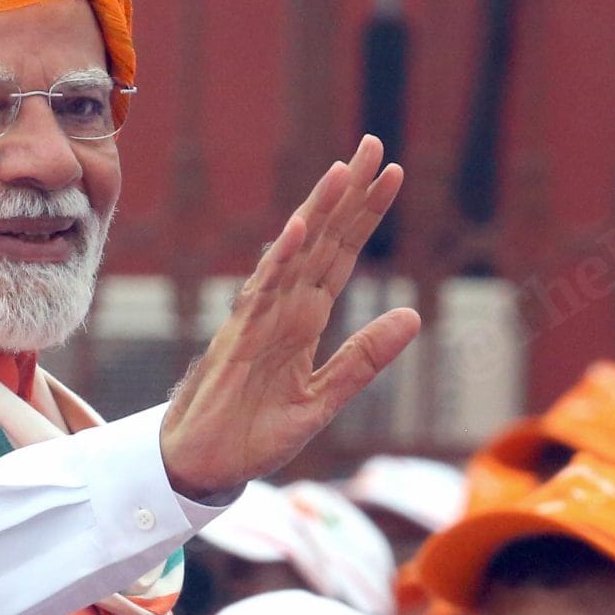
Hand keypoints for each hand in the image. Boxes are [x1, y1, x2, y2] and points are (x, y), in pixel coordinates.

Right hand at [160, 135, 421, 500]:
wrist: (201, 467)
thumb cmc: (253, 432)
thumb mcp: (323, 399)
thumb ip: (365, 359)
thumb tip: (413, 316)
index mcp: (304, 318)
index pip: (341, 255)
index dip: (365, 215)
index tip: (393, 174)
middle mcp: (282, 308)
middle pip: (321, 240)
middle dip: (348, 195)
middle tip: (374, 146)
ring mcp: (258, 319)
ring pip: (292, 256)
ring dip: (316, 214)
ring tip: (341, 173)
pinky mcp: (237, 340)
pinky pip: (260, 294)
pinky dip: (278, 261)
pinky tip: (298, 229)